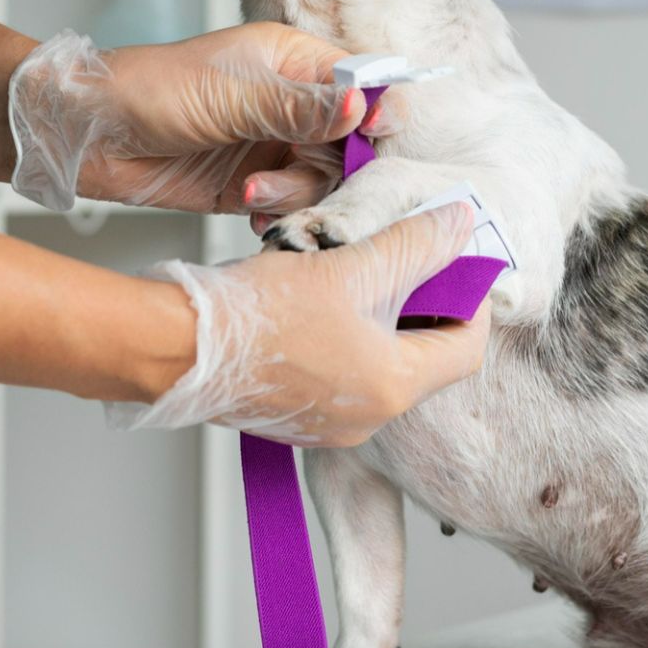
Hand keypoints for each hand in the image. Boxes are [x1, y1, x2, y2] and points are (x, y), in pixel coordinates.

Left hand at [7, 25, 400, 213]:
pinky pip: (291, 205)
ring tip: (253, 192)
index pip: (362, 81)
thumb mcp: (229, 96)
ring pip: (324, 179)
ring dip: (296, 194)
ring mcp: (273, 145)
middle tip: (302, 180)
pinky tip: (250, 210)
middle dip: (335, 167)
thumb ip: (298, 106)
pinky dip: (278, 214)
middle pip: (351, 140)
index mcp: (292, 60)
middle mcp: (291, 103)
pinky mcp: (253, 183)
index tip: (376, 138)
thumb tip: (361, 102)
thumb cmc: (146, 91)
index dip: (377, 111)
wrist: (87, 136)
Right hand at [113, 205, 489, 445]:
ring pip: (383, 364)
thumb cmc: (257, 312)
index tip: (455, 262)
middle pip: (426, 357)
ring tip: (359, 271)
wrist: (175, 346)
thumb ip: (414, 243)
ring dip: (384, 318)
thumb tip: (459, 223)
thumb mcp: (350, 266)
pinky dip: (349, 338)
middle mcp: (369, 419)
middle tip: (406, 257)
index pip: (467, 348)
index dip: (471, 300)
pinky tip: (323, 300)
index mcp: (393, 387)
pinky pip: (345, 376)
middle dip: (424, 304)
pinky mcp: (300, 417)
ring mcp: (332, 424)